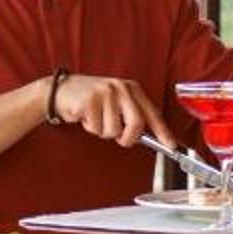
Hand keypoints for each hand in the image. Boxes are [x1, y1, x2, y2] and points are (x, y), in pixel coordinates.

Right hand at [51, 75, 181, 151]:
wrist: (62, 91)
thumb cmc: (92, 100)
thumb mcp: (116, 102)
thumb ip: (131, 115)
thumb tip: (148, 137)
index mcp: (131, 89)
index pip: (152, 113)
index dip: (163, 131)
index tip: (171, 145)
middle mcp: (121, 88)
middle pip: (136, 124)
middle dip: (127, 137)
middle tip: (119, 137)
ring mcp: (105, 93)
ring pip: (114, 130)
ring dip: (103, 131)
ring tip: (96, 118)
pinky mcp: (90, 100)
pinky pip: (96, 128)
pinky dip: (90, 128)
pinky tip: (86, 116)